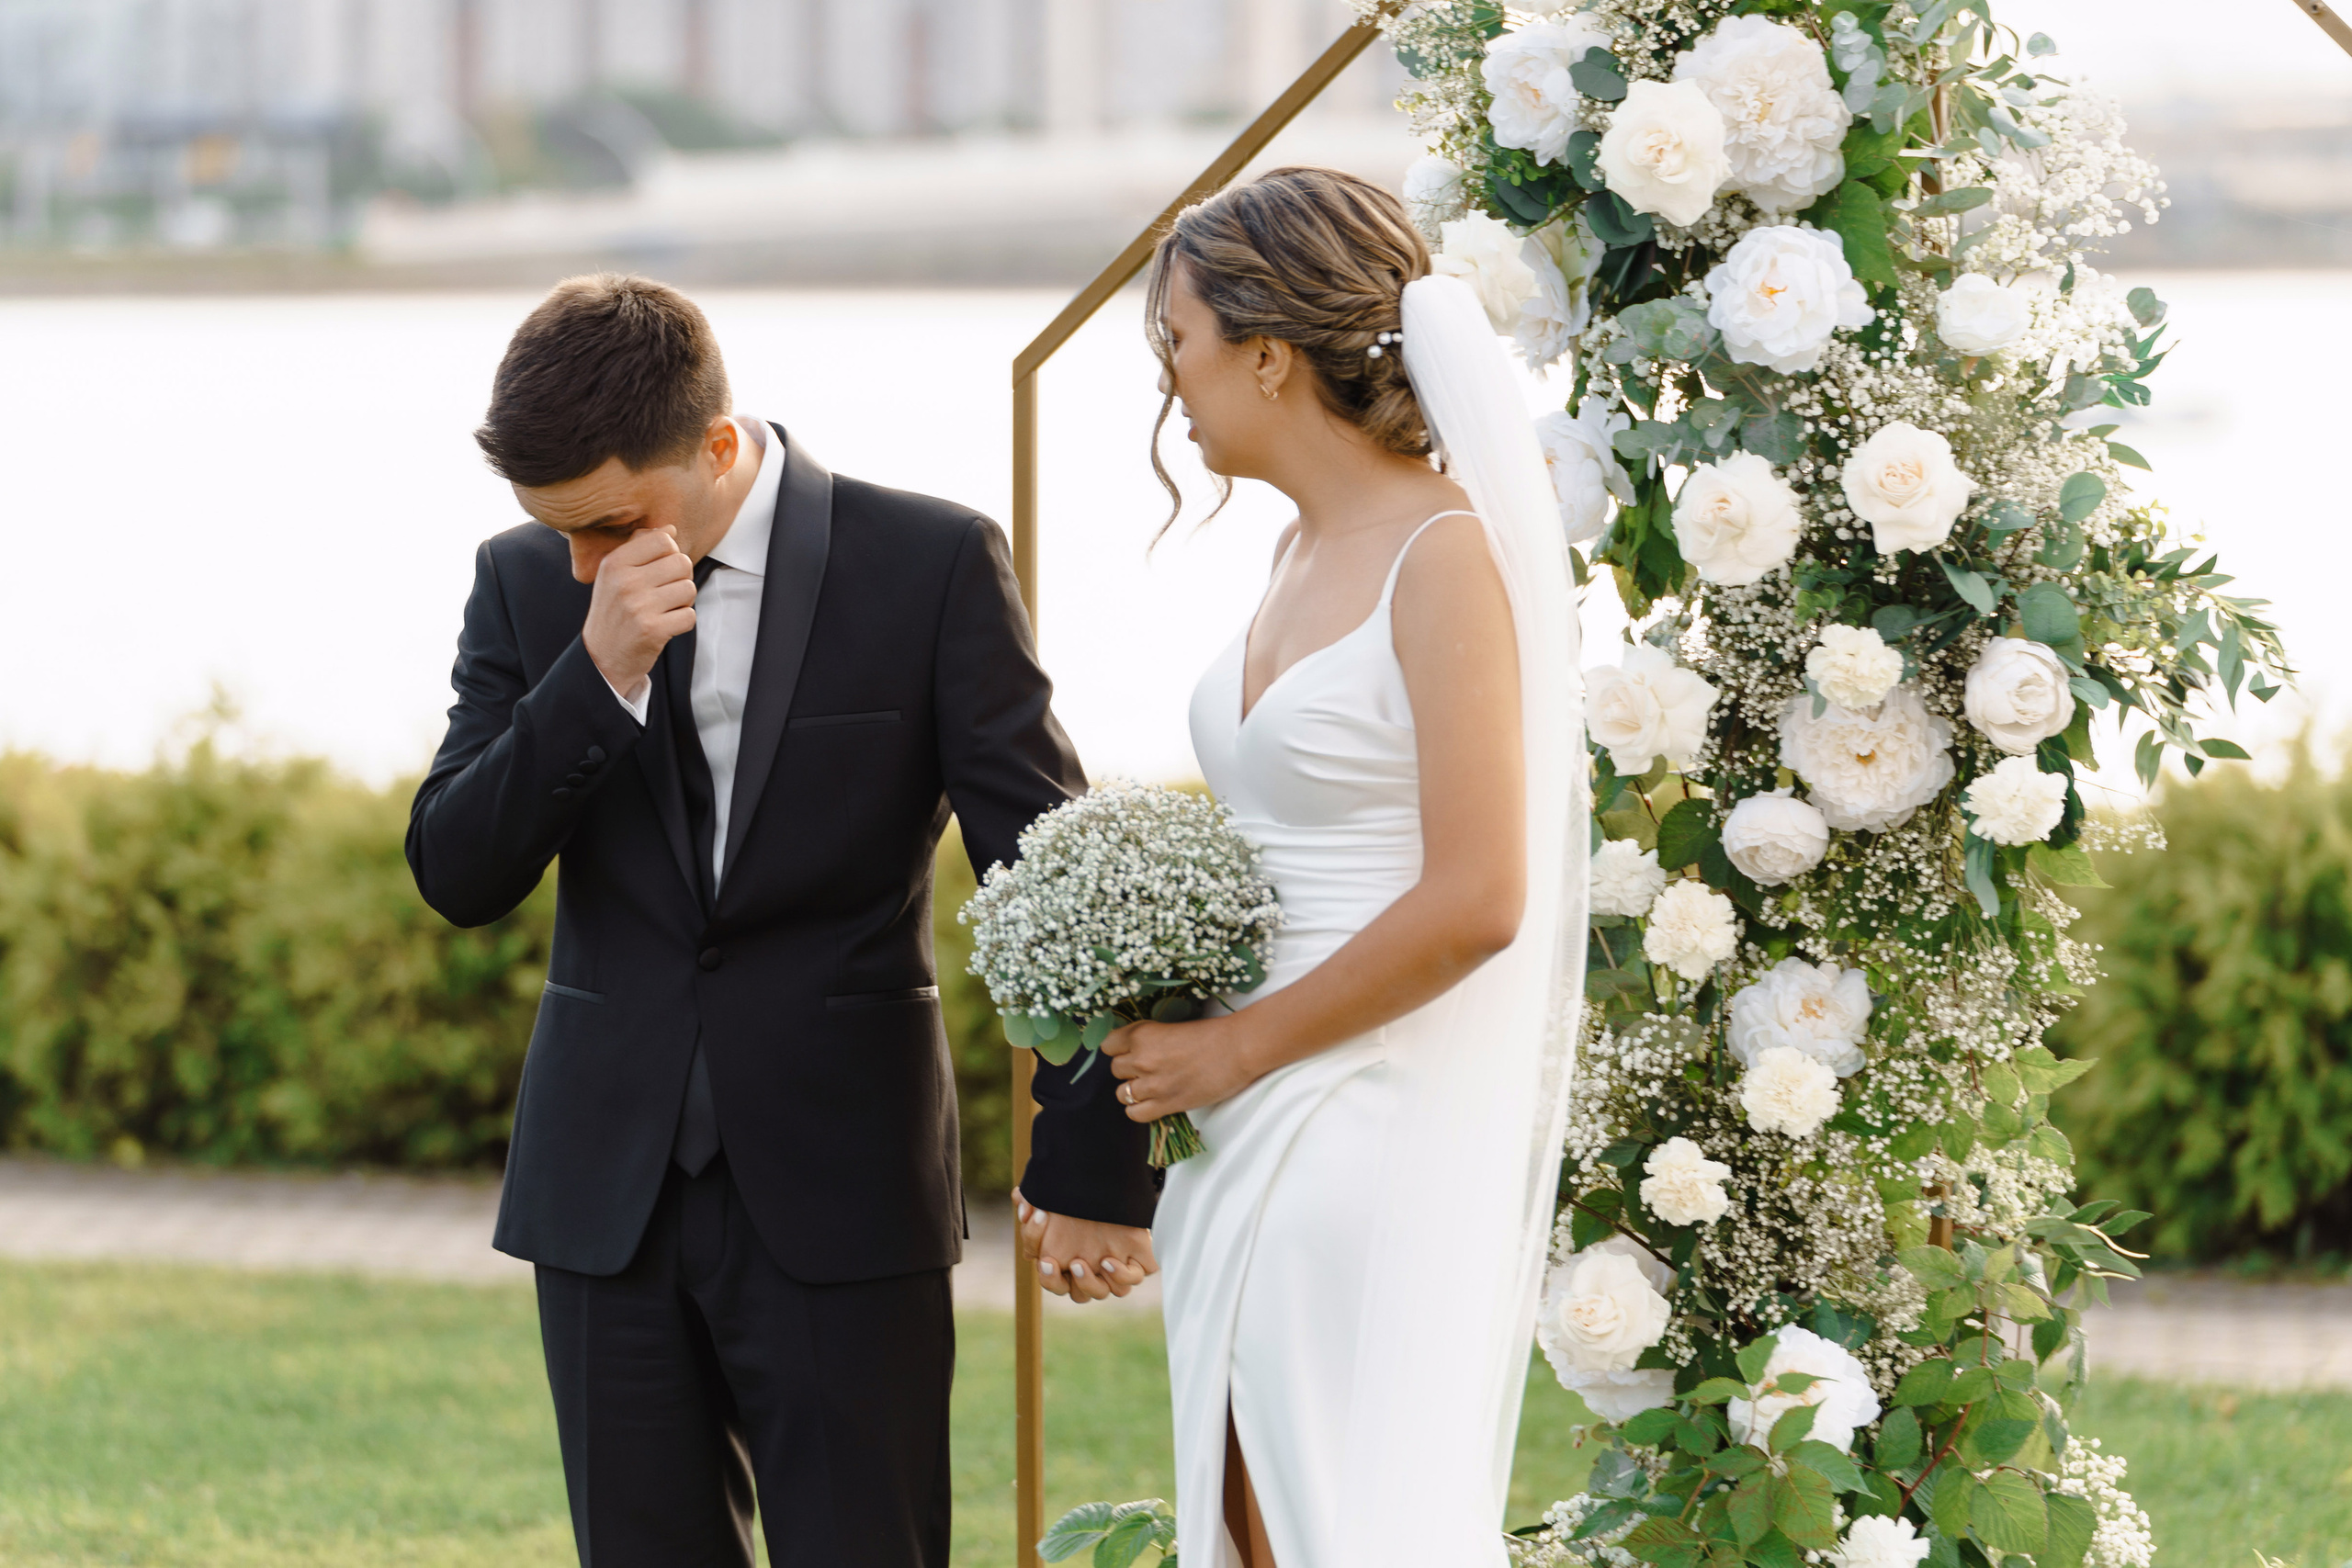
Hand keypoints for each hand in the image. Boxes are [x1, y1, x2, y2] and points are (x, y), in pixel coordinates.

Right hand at [582, 527, 695, 700]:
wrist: (601, 657)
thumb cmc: (614, 611)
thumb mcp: (615, 575)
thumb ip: (640, 548)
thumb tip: (670, 528)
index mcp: (614, 563)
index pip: (663, 539)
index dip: (670, 553)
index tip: (661, 569)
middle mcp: (625, 581)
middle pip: (682, 562)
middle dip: (681, 578)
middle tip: (665, 593)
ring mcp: (638, 606)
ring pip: (689, 588)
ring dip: (683, 601)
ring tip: (664, 609)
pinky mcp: (652, 630)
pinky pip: (689, 616)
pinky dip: (682, 622)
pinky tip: (665, 625)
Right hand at [1014, 1188, 1156, 1303]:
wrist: (1110, 1178)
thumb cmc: (1076, 1194)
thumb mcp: (1048, 1197)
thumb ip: (1030, 1205)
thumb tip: (1022, 1211)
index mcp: (1070, 1261)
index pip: (1056, 1285)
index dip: (1050, 1278)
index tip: (1047, 1261)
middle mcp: (1092, 1268)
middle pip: (1082, 1295)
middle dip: (1079, 1282)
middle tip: (1076, 1261)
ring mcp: (1115, 1265)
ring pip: (1109, 1292)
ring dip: (1099, 1282)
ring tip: (1100, 1261)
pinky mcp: (1137, 1257)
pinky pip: (1133, 1278)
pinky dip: (1123, 1275)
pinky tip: (1113, 1260)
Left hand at [1102, 1015, 1259, 1122]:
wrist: (1238, 1049)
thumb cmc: (1213, 1034)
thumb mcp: (1172, 1027)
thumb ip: (1151, 1038)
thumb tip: (1137, 1049)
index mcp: (1142, 1034)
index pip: (1109, 1045)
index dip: (1119, 1048)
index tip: (1130, 1049)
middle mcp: (1141, 1059)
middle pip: (1115, 1069)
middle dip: (1128, 1069)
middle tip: (1147, 1067)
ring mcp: (1152, 1084)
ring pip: (1122, 1093)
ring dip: (1134, 1090)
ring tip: (1152, 1086)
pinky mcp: (1166, 1105)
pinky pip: (1135, 1114)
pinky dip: (1140, 1110)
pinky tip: (1153, 1102)